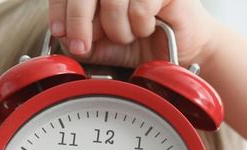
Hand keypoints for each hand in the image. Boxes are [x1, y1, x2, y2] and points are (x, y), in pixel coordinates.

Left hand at [47, 0, 217, 66]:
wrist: (186, 48)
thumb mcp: (105, 45)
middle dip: (79, 21)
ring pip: (112, 0)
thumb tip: (64, 37)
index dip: (60, 8)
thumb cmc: (146, 40)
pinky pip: (140, 6)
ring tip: (128, 36)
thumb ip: (83, 39)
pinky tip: (147, 28)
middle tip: (81, 46)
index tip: (60, 30)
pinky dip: (140, 25)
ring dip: (117, 29)